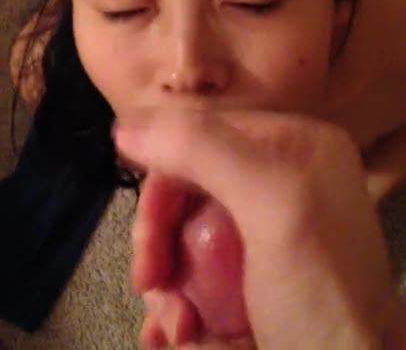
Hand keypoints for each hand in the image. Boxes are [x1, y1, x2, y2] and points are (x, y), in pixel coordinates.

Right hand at [115, 107, 405, 348]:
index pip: (201, 136)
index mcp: (294, 145)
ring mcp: (265, 231)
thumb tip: (126, 125)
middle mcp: (280, 181)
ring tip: (179, 329)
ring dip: (167, 287)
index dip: (163, 181)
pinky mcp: (253, 276)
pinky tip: (175, 333)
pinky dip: (176, 305)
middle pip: (186, 191)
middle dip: (160, 243)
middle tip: (152, 286)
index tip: (146, 239)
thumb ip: (204, 151)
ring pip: (184, 238)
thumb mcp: (272, 207)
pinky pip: (195, 275)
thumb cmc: (322, 298)